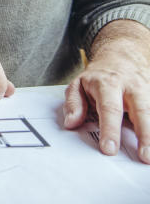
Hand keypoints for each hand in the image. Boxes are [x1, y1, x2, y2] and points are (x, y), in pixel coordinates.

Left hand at [63, 26, 149, 163]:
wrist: (122, 56)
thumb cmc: (100, 76)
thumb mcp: (79, 84)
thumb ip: (74, 103)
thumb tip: (71, 123)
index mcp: (108, 84)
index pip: (109, 109)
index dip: (110, 130)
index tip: (109, 149)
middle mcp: (131, 87)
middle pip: (142, 111)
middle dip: (145, 135)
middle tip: (145, 157)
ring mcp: (148, 91)